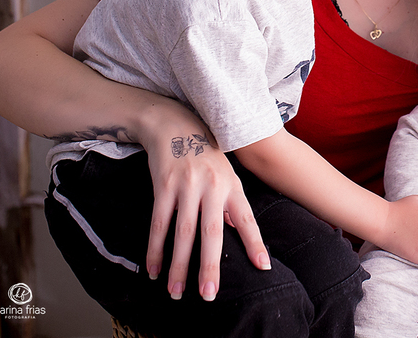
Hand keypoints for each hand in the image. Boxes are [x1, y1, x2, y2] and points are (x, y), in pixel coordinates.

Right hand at [137, 120, 269, 301]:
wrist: (174, 123)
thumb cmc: (205, 153)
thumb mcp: (225, 173)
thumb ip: (230, 203)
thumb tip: (235, 230)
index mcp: (231, 185)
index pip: (246, 219)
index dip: (255, 243)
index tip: (262, 267)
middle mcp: (212, 187)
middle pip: (211, 233)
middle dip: (210, 266)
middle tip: (208, 294)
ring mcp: (186, 186)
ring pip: (182, 233)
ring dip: (179, 266)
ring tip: (176, 292)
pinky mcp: (163, 186)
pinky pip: (159, 223)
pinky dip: (155, 249)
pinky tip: (154, 270)